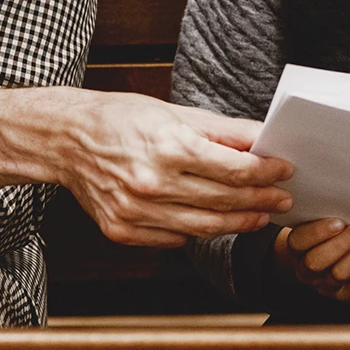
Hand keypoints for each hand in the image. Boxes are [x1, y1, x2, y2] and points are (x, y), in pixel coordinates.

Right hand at [0, 89, 294, 247]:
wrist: (65, 140)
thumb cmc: (120, 118)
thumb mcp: (174, 112)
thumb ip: (221, 130)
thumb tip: (263, 140)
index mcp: (166, 146)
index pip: (232, 168)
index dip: (265, 172)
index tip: (285, 171)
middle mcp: (151, 183)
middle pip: (223, 199)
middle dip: (260, 200)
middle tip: (282, 199)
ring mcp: (135, 212)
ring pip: (204, 226)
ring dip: (239, 222)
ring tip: (259, 215)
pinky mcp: (122, 231)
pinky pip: (175, 238)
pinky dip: (199, 231)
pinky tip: (216, 220)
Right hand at [276, 217, 349, 300]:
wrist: (324, 255)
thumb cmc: (325, 229)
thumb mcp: (316, 218)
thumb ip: (322, 209)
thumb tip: (341, 189)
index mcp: (295, 248)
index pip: (299, 241)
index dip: (318, 232)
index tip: (337, 221)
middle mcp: (306, 270)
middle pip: (317, 261)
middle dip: (340, 244)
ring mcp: (324, 285)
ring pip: (338, 274)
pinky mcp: (344, 294)